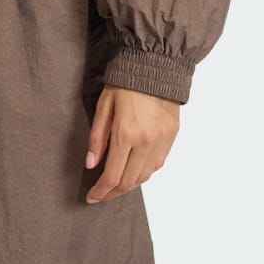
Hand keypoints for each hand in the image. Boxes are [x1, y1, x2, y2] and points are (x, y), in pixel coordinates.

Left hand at [83, 85, 177, 201]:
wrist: (156, 66)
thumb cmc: (125, 82)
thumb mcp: (104, 106)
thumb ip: (97, 138)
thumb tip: (91, 164)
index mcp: (126, 134)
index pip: (112, 176)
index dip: (101, 192)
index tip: (91, 197)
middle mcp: (146, 142)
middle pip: (129, 182)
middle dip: (112, 193)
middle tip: (101, 195)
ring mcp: (162, 140)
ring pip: (145, 176)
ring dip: (129, 185)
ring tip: (115, 185)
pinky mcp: (172, 136)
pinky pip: (157, 164)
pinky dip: (144, 172)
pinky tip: (133, 170)